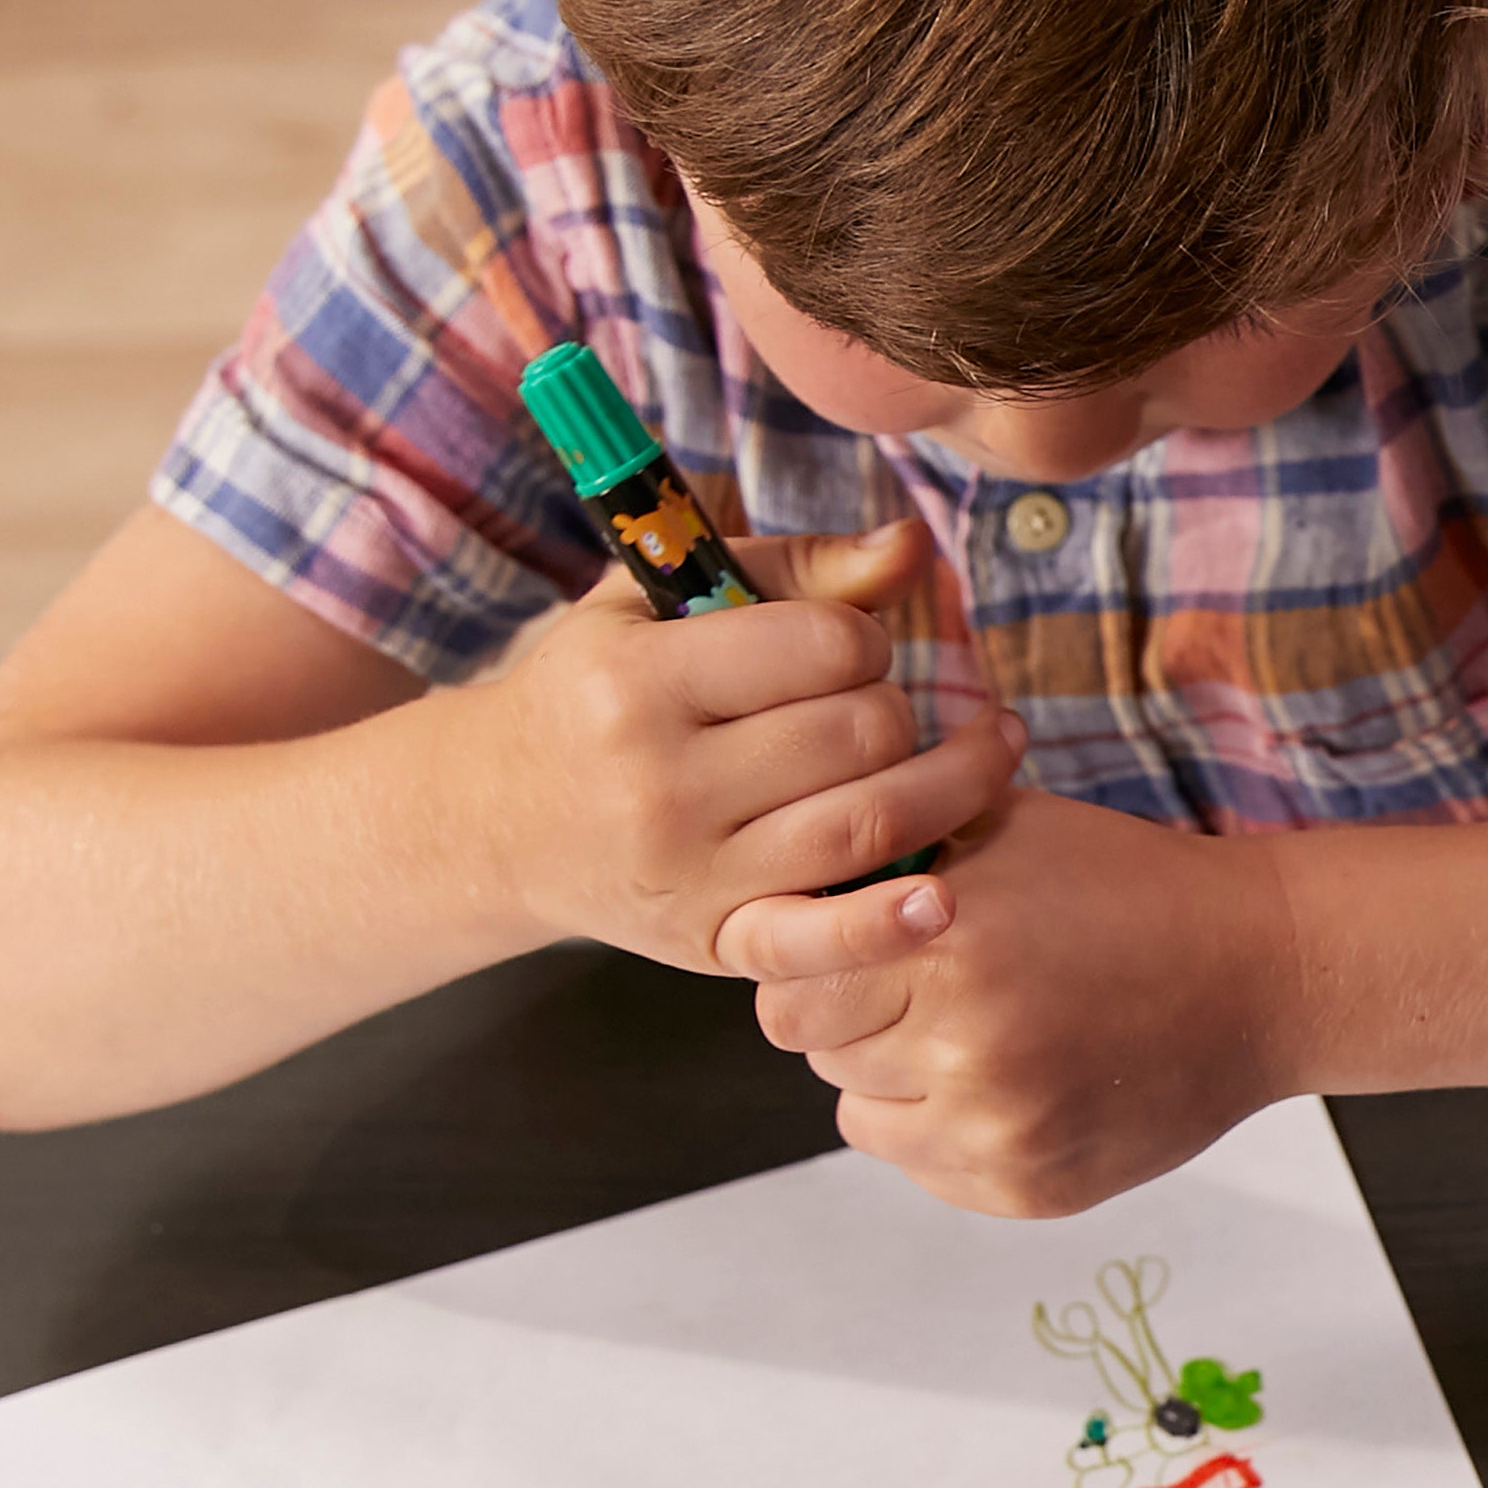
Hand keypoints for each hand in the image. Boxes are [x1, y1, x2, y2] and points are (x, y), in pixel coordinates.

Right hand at [453, 519, 1021, 972]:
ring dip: (954, 786)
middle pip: (863, 733)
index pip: (825, 645)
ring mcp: (690, 872)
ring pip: (871, 823)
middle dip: (898, 709)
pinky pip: (818, 938)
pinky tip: (942, 900)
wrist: (498, 818)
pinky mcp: (713, 941)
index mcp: (639, 681)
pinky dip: (888, 925)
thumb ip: (796, 570)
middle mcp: (660, 782)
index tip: (848, 650)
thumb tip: (913, 546)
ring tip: (989, 755)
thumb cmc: (600, 693)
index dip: (864, 638)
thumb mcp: (659, 606)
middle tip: (880, 711)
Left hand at [725, 785, 1300, 1217]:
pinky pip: (924, 1166)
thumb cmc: (1130, 886)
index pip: (789, 986)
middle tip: (918, 984)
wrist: (1262, 972)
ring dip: (893, 1076)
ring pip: (862, 1116)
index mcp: (945, 945)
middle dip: (852, 1015)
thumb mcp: (1005, 826)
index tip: (856, 945)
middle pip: (819, 1052)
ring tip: (970, 1030)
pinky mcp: (1025, 1188)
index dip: (813, 960)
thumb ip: (890, 846)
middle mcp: (963, 1048)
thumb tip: (786, 868)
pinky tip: (1010, 1077)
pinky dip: (945, 1127)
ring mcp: (996, 1131)